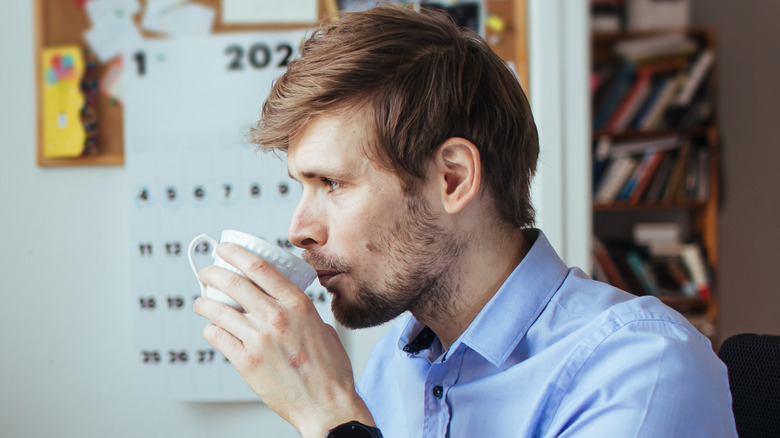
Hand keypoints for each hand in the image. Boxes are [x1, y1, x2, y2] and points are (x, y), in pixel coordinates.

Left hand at [193, 242, 373, 437]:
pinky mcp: (246, 362)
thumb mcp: (322, 328)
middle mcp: (276, 317)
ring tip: (202, 303)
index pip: (259, 267)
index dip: (236, 253)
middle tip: (206, 272)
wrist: (327, 405)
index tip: (224, 249)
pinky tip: (214, 330)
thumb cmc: (330, 371)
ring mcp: (259, 340)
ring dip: (204, 303)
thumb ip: (302, 313)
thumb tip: (286, 306)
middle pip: (233, 283)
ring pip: (218, 310)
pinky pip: (218, 337)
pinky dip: (212, 331)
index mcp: (297, 304)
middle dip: (212, 273)